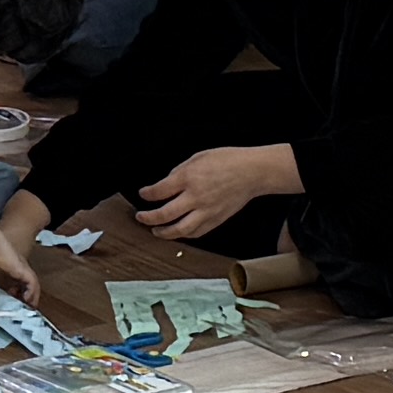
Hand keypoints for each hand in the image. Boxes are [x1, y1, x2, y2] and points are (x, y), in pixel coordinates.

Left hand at [127, 144, 286, 245]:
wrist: (252, 172)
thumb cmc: (227, 160)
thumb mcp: (198, 157)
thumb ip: (180, 172)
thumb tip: (166, 184)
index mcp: (189, 177)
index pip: (159, 191)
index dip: (147, 194)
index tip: (143, 194)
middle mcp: (195, 197)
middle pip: (164, 214)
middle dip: (148, 218)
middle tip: (141, 217)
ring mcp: (206, 211)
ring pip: (179, 230)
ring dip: (163, 232)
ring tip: (155, 230)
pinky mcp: (216, 220)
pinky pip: (196, 232)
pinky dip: (184, 234)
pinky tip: (177, 232)